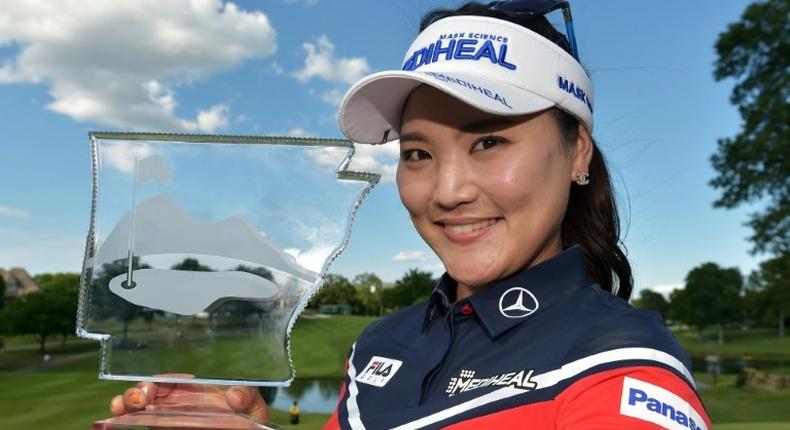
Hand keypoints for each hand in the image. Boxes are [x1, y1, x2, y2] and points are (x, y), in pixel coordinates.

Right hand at [109, 380, 268, 422]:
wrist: (244, 429)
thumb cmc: (247, 417)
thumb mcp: (252, 404)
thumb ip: (247, 396)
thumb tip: (236, 394)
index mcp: (195, 390)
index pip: (170, 381)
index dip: (157, 381)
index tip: (151, 387)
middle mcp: (176, 403)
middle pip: (147, 392)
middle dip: (136, 391)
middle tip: (136, 399)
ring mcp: (167, 418)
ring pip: (137, 408)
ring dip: (125, 404)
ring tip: (119, 407)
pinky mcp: (163, 429)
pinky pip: (138, 424)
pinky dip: (123, 420)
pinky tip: (115, 420)